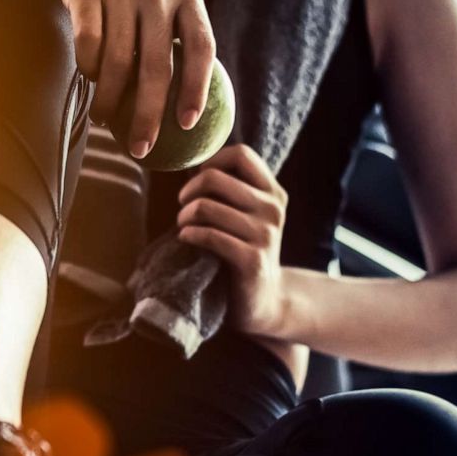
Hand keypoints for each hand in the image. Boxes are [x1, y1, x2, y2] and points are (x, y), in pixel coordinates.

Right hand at [0, 0, 214, 158]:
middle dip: (148, 116)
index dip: (196, 89)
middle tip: (141, 150)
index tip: (188, 126)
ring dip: (110, 101)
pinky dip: (88, 69)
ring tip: (104, 121)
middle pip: (157, 66)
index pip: (201, 48)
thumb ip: (176, 43)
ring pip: (117, 62)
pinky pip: (88, 44)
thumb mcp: (164, 3)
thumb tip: (189, 116)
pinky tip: (88, 80)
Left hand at [176, 145, 290, 336]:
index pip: (240, 154)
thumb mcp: (247, 216)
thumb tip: (195, 164)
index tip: (197, 181)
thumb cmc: (244, 251)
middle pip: (215, 178)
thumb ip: (231, 191)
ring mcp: (265, 235)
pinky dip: (190, 234)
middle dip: (188, 192)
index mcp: (273, 193)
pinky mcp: (252, 260)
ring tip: (183, 226)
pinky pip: (209, 236)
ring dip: (184, 216)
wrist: (264, 301)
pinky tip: (186, 239)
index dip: (210, 161)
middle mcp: (272, 209)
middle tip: (183, 207)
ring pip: (206, 207)